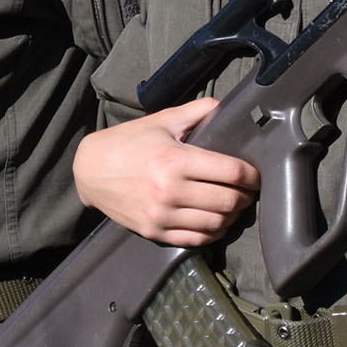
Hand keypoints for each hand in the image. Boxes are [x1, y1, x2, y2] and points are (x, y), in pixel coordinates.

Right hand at [73, 97, 260, 244]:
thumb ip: (197, 112)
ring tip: (236, 206)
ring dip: (233, 216)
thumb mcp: (162, 120)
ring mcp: (162, 214)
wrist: (90, 170)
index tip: (256, 174)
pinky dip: (213, 233)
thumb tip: (226, 107)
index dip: (251, 175)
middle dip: (246, 196)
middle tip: (250, 190)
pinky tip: (218, 222)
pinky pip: (195, 238)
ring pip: (215, 223)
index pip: (230, 171)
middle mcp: (170, 190)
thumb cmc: (128, 142)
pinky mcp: (154, 231)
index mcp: (175, 159)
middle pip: (227, 201)